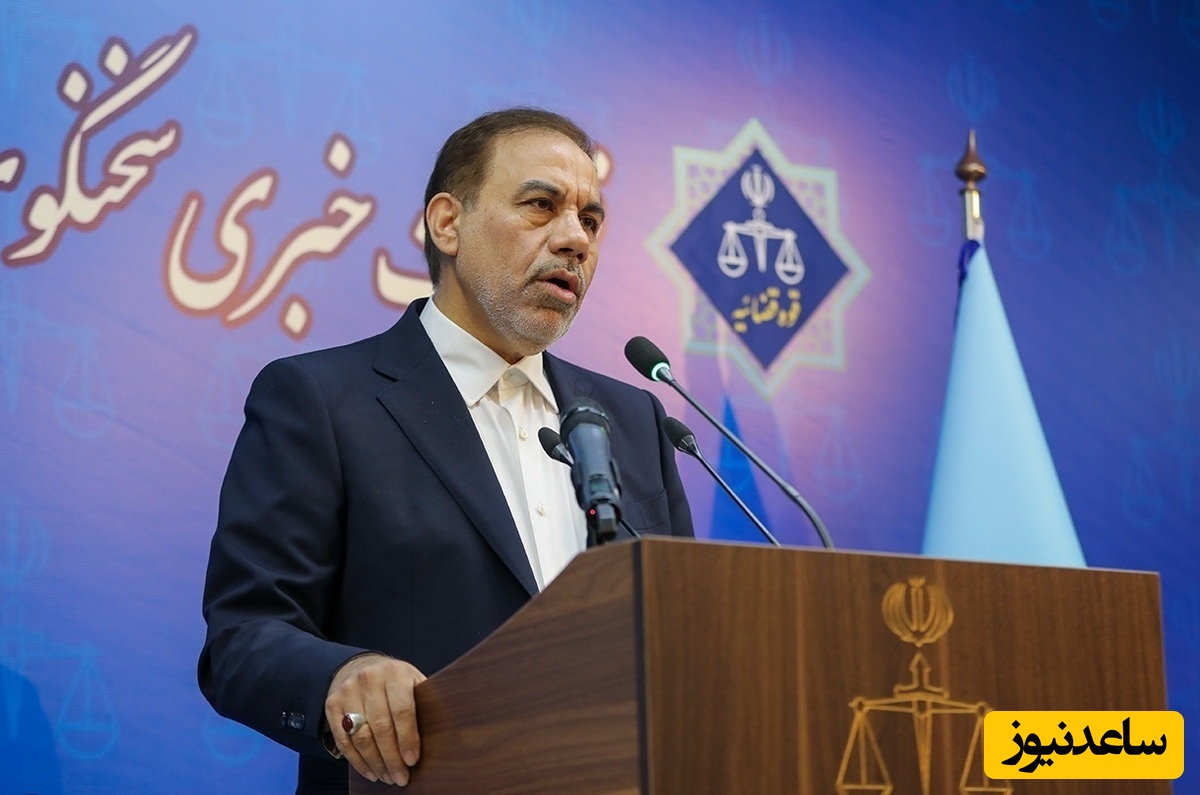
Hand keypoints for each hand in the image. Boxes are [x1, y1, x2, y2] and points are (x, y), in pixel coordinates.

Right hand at [325, 653, 426, 786]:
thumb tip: (438, 735)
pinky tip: (370, 771)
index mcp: (395, 673)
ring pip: (361, 737)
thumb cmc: (394, 679)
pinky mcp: (332, 705)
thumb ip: (422, 700)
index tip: (412, 760)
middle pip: (381, 727)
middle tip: (400, 777)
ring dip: (375, 763)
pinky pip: (344, 740)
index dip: (408, 738)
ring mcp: (348, 692)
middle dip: (392, 758)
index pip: (402, 710)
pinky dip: (357, 760)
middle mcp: (369, 680)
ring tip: (387, 776)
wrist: (359, 665)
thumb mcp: (412, 679)